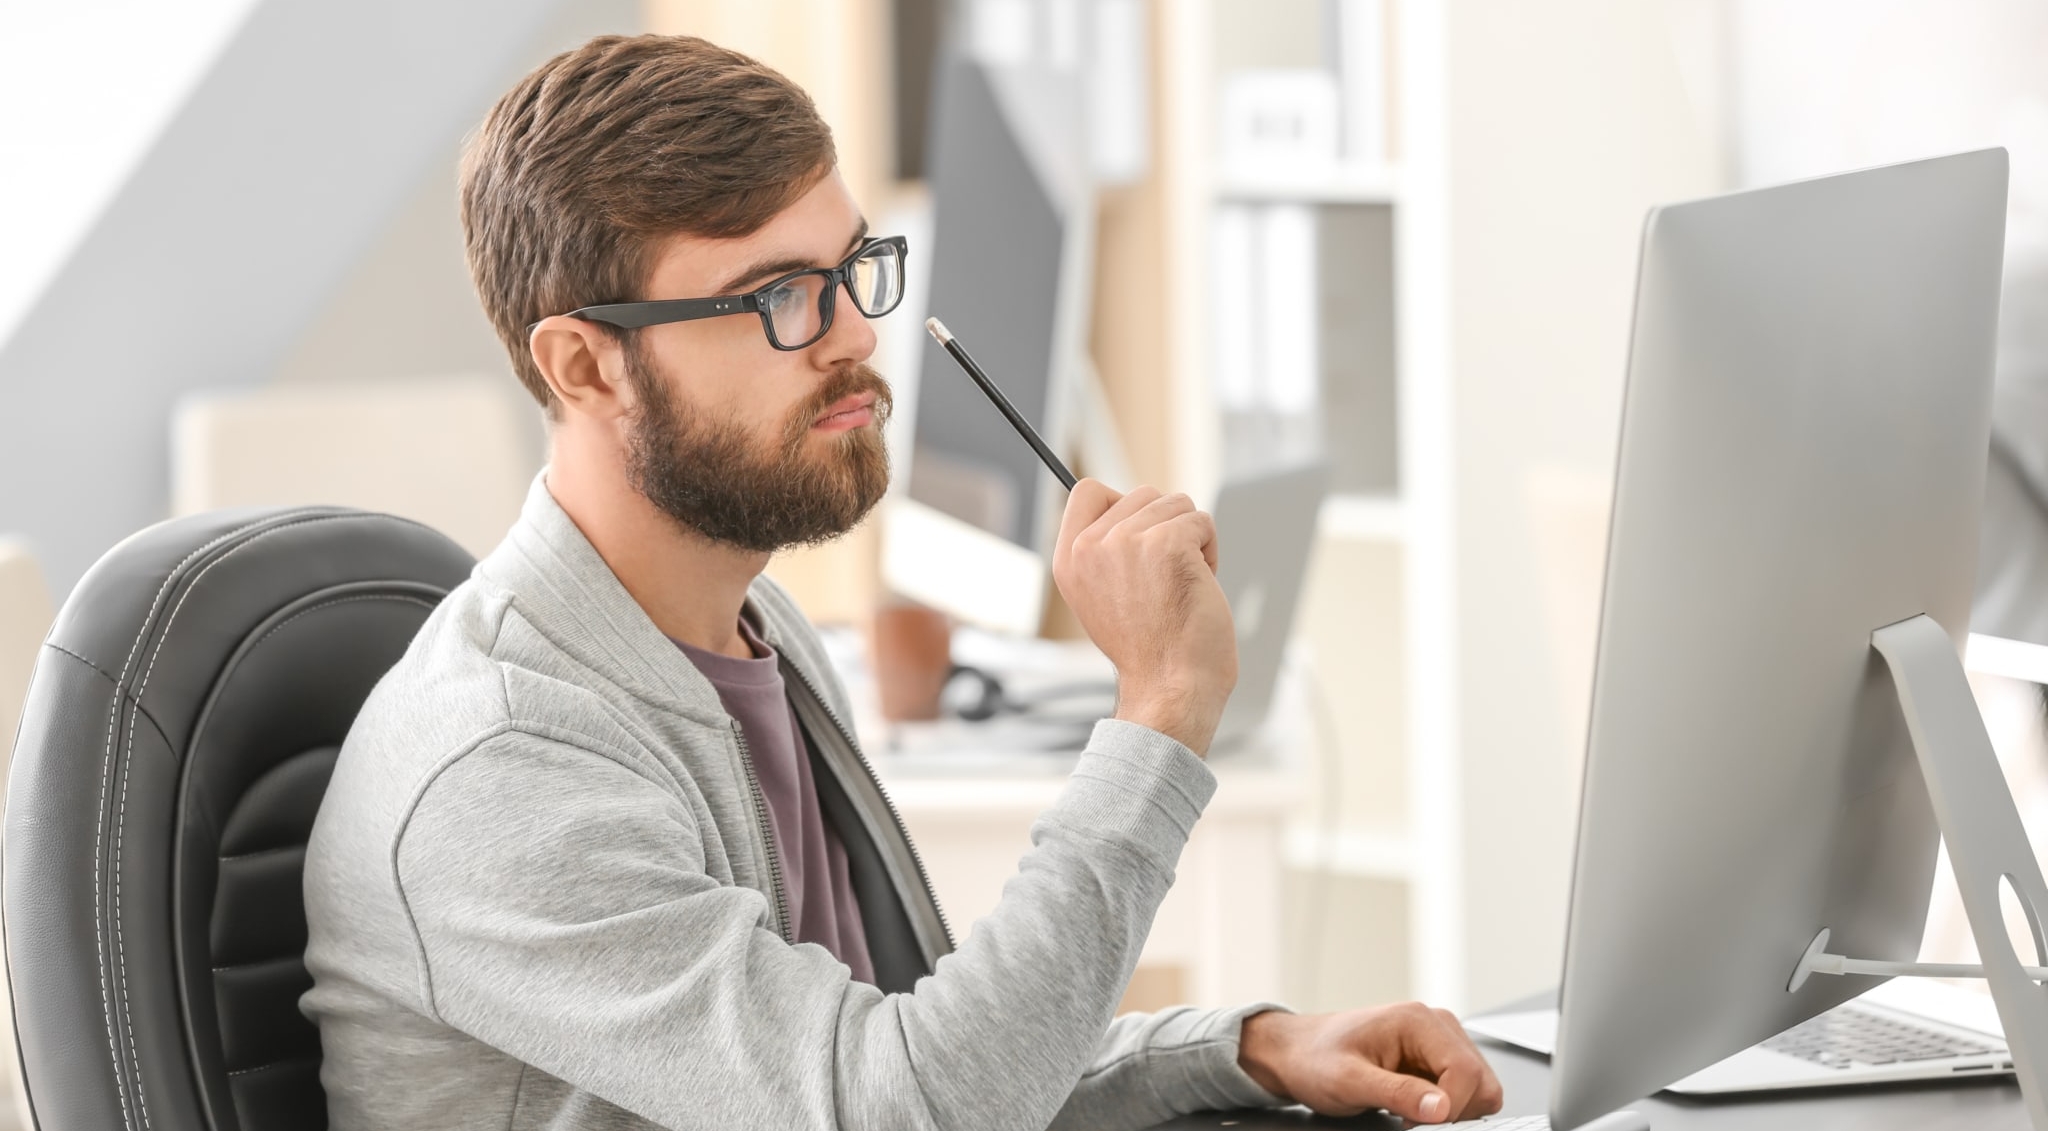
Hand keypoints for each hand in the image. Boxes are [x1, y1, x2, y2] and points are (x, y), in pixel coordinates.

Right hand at [1052, 479, 1236, 755]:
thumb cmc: (1149, 648)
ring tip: (1181, 582)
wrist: (1171, 686)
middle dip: (1165, 526)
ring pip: (1176, 504)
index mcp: (1069, 559)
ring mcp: (1128, 542)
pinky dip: (1210, 550)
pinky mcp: (1167, 544)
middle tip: (1164, 576)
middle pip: (1141, 493)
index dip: (1122, 504)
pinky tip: (1199, 583)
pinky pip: (1201, 520)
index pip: (1087, 491)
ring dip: (1190, 538)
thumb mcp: (1100, 597)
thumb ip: (1104, 552)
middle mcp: (1090, 547)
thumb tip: (1132, 511)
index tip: (1140, 536)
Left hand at [1237, 1004, 1503, 1123]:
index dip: (1450, 1108)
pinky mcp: (1437, 1058)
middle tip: (1410, 1120)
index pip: (1467, 1072)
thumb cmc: (1315, 1059)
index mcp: (1418, 1021)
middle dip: (1454, 1111)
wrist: (1297, 1052)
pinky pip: (1464, 1091)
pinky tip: (1412, 1107)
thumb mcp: (1349, 1082)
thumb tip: (1441, 1108)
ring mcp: (1440, 1041)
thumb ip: (1397, 1092)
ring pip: (1479, 1088)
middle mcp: (1437, 1025)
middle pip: (1482, 1081)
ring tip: (1407, 1112)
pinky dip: (1445, 1107)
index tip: (1415, 1124)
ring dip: (1451, 1110)